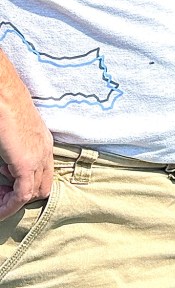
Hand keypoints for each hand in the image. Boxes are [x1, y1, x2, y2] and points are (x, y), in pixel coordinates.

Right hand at [0, 56, 53, 218]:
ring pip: (34, 192)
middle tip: (0, 195)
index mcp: (42, 142)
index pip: (42, 176)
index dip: (23, 188)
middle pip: (42, 187)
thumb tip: (6, 169)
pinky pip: (23, 194)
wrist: (2, 92)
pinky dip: (10, 206)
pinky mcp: (28, 162)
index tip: (3, 190)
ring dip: (13, 201)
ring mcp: (39, 156)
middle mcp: (45, 150)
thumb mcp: (11, 138)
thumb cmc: (4, 111)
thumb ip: (12, 156)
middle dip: (20, 197)